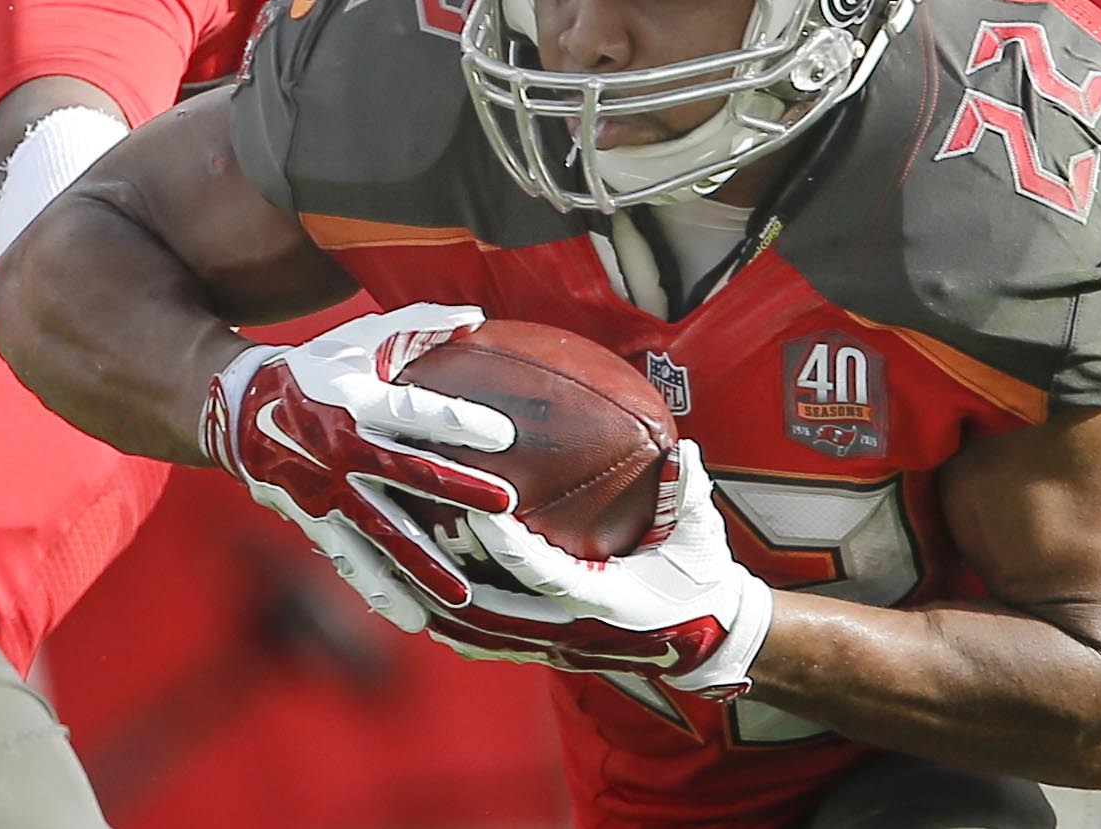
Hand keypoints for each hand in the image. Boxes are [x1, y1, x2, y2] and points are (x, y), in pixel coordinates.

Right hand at [201, 304, 517, 620]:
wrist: (241, 412)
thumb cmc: (318, 367)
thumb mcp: (360, 339)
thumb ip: (419, 325)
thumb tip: (477, 317)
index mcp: (356, 402)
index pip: (414, 412)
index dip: (458, 421)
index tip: (505, 436)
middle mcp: (342, 451)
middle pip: (407, 475)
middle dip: (457, 491)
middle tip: (506, 507)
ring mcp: (327, 494)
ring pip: (381, 534)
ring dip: (422, 564)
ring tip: (463, 595)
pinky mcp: (316, 524)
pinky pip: (352, 563)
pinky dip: (382, 591)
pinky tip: (416, 618)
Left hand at [423, 441, 773, 697]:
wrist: (704, 642)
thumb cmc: (700, 579)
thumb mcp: (700, 536)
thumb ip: (688, 493)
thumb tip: (682, 449)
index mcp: (606, 601)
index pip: (542, 573)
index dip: (505, 544)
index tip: (474, 507)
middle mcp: (571, 632)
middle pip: (489, 612)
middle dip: (447, 574)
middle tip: (413, 527)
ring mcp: (552, 647)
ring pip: (477, 634)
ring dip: (435, 601)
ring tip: (395, 563)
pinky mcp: (543, 652)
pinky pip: (484, 644)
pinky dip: (448, 623)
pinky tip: (416, 595)